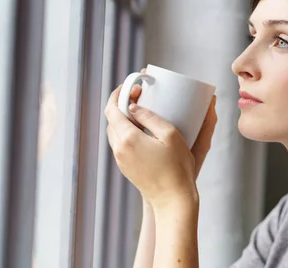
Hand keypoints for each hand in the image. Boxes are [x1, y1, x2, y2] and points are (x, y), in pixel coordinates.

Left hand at [104, 70, 217, 209]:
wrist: (173, 200)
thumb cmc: (177, 167)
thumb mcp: (170, 134)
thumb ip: (150, 117)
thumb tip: (133, 107)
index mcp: (128, 138)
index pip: (111, 109)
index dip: (118, 94)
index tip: (131, 87)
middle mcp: (119, 149)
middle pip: (111, 119)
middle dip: (121, 104)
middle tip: (138, 96)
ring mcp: (120, 160)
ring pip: (114, 132)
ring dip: (123, 119)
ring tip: (140, 112)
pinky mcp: (125, 168)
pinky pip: (120, 144)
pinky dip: (126, 132)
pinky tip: (141, 131)